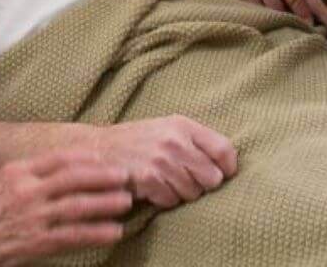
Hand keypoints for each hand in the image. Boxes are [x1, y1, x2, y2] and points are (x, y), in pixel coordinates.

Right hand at [0, 152, 130, 265]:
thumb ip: (26, 172)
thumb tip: (57, 165)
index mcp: (17, 171)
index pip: (58, 158)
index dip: (84, 158)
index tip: (103, 159)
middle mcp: (26, 190)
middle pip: (73, 179)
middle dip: (102, 177)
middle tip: (124, 176)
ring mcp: (33, 217)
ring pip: (77, 206)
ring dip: (105, 204)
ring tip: (125, 202)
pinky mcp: (36, 242)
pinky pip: (73, 236)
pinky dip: (96, 233)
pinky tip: (113, 231)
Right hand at [95, 116, 238, 208]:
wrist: (98, 149)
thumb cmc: (138, 140)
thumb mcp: (167, 128)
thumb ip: (195, 140)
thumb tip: (227, 165)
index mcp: (183, 125)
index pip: (224, 149)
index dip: (228, 167)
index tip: (223, 174)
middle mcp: (175, 141)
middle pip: (212, 178)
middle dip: (202, 184)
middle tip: (185, 179)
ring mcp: (161, 161)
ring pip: (193, 193)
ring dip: (181, 193)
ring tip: (165, 180)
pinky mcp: (149, 180)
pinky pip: (172, 201)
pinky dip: (164, 199)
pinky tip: (153, 187)